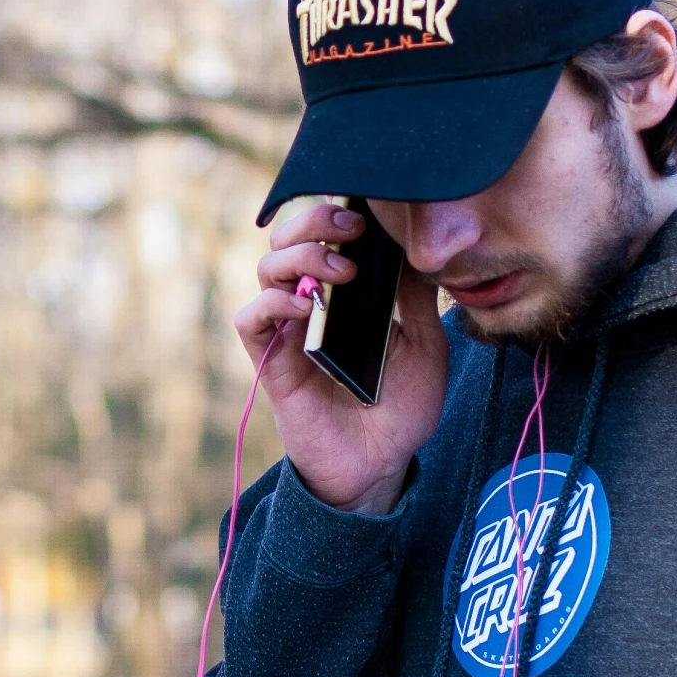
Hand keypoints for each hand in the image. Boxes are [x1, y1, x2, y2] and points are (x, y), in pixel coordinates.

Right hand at [233, 199, 447, 513]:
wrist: (381, 465)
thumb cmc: (401, 410)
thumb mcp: (427, 347)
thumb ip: (418, 302)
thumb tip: (418, 252)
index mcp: (343, 296)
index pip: (323, 236)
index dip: (334, 213)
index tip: (367, 210)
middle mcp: (309, 305)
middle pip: (285, 240)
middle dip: (313, 221)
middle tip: (351, 229)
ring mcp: (287, 332)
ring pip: (266, 269)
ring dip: (299, 257)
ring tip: (339, 270)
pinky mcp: (271, 362)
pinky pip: (250, 319)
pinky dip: (272, 302)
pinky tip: (306, 306)